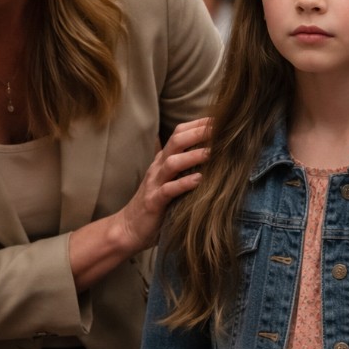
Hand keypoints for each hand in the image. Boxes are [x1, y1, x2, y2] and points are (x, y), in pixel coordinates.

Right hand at [119, 117, 210, 252]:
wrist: (128, 229)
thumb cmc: (155, 204)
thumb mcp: (170, 181)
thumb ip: (185, 167)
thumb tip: (211, 156)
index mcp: (163, 160)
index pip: (179, 133)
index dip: (198, 124)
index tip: (219, 119)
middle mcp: (158, 167)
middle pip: (176, 141)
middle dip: (198, 133)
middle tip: (220, 129)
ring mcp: (154, 184)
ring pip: (172, 163)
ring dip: (193, 156)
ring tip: (213, 153)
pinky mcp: (153, 202)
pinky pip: (168, 190)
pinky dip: (184, 184)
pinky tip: (199, 180)